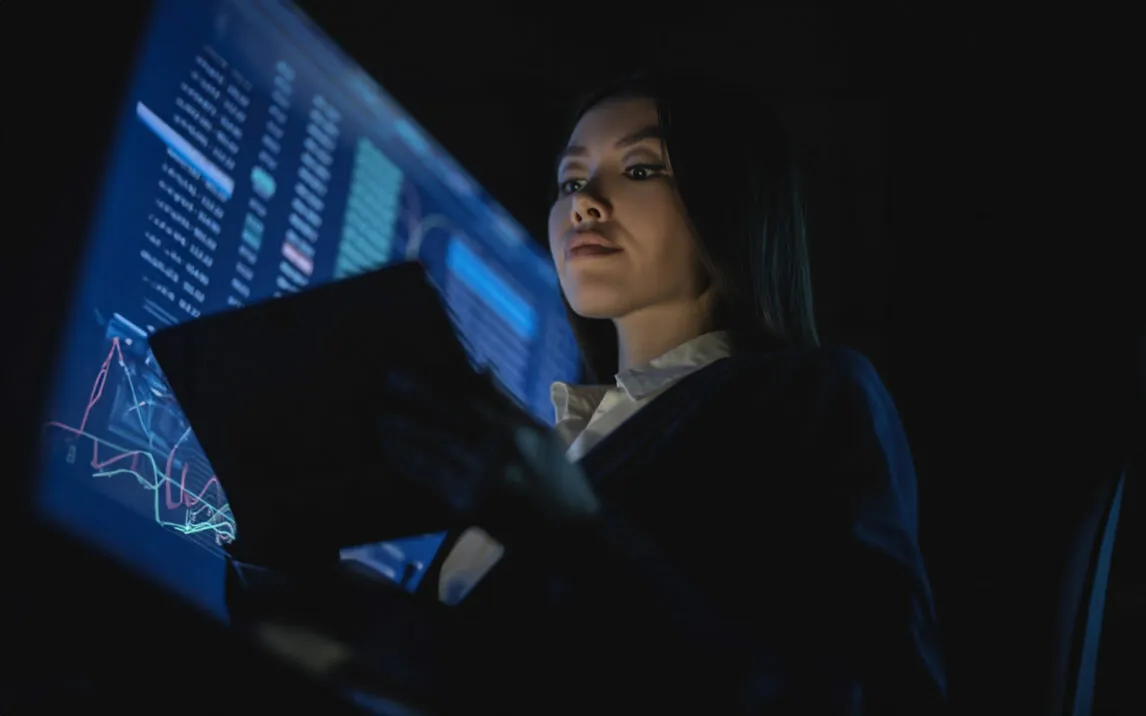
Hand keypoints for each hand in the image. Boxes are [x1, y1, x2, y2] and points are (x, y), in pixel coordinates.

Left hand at [376, 369, 599, 529]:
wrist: (568, 534)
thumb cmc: (559, 479)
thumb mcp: (544, 436)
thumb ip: (509, 403)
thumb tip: (482, 365)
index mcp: (521, 428)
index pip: (477, 393)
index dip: (446, 376)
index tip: (424, 361)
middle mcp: (501, 448)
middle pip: (450, 414)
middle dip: (418, 395)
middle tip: (390, 377)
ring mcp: (483, 476)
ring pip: (434, 446)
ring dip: (405, 430)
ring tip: (382, 416)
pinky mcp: (468, 503)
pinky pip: (430, 477)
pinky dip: (409, 461)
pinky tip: (392, 449)